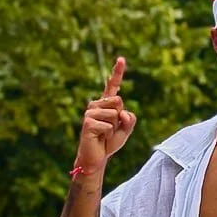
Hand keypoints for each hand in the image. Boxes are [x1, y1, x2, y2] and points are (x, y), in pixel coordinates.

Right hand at [75, 58, 136, 173]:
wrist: (96, 158)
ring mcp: (90, 112)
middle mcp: (96, 105)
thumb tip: (122, 113)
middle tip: (110, 128)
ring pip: (114, 114)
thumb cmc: (109, 143)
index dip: (117, 72)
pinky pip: (109, 126)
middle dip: (120, 117)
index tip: (121, 58)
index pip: (112, 85)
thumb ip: (130, 120)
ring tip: (104, 134)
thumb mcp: (126, 130)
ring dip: (114, 127)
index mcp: (106, 104)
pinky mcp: (87, 122)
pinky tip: (99, 138)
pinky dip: (109, 134)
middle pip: (119, 101)